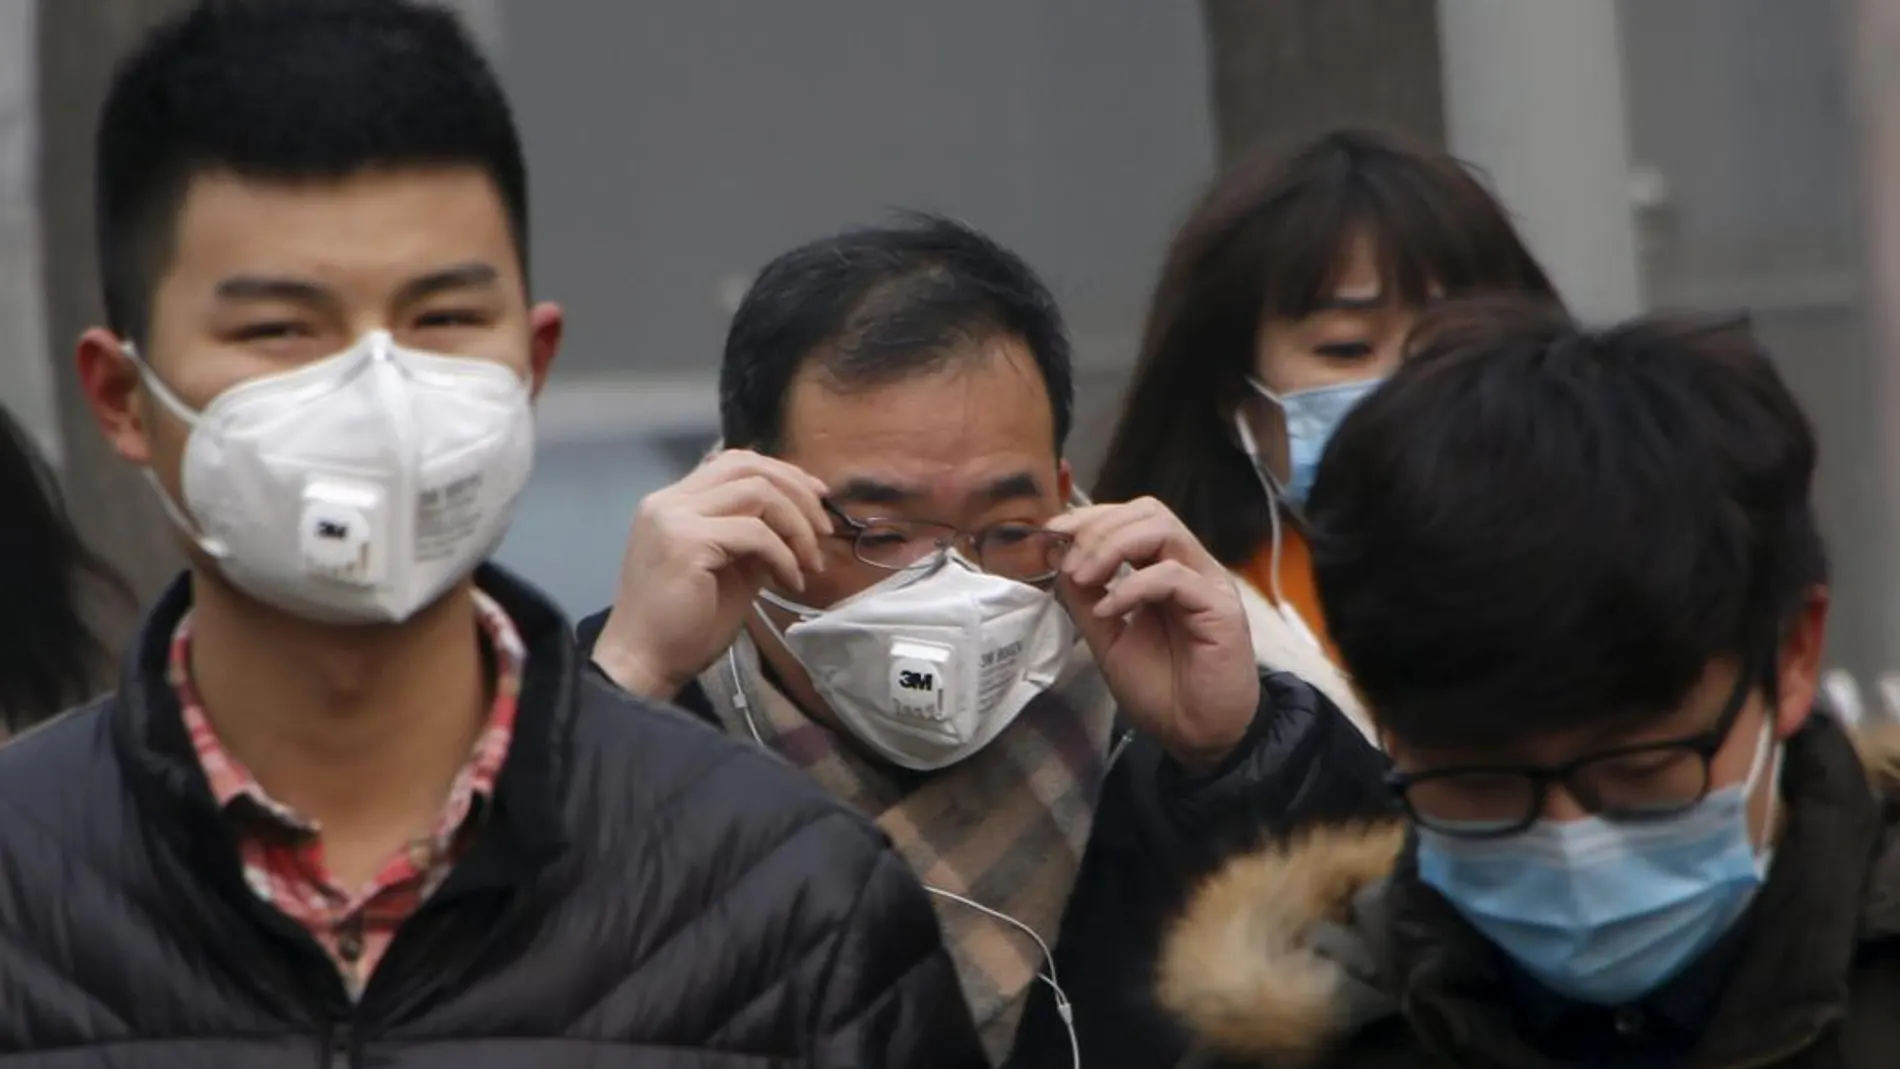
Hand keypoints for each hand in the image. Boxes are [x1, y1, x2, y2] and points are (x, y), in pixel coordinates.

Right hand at [592, 450, 832, 698]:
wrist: (644, 664)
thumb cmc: (683, 626)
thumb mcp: (728, 570)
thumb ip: (752, 538)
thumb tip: (797, 522)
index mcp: (673, 502)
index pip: (734, 463)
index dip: (783, 474)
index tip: (817, 498)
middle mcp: (669, 501)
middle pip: (747, 465)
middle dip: (797, 490)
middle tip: (824, 529)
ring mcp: (674, 517)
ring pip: (757, 492)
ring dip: (796, 524)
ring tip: (811, 562)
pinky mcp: (687, 542)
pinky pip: (755, 533)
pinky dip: (784, 554)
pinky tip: (791, 581)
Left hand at [1046, 498, 1259, 772]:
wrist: (1198, 736)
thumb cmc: (1161, 689)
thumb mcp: (1107, 638)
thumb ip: (1086, 598)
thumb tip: (1058, 559)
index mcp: (1165, 569)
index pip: (1132, 518)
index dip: (1091, 517)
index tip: (1054, 533)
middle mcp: (1190, 568)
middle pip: (1149, 512)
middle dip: (1100, 528)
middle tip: (1070, 563)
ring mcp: (1208, 584)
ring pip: (1164, 530)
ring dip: (1113, 547)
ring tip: (1085, 580)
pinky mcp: (1221, 609)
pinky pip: (1174, 576)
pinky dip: (1132, 587)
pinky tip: (1109, 612)